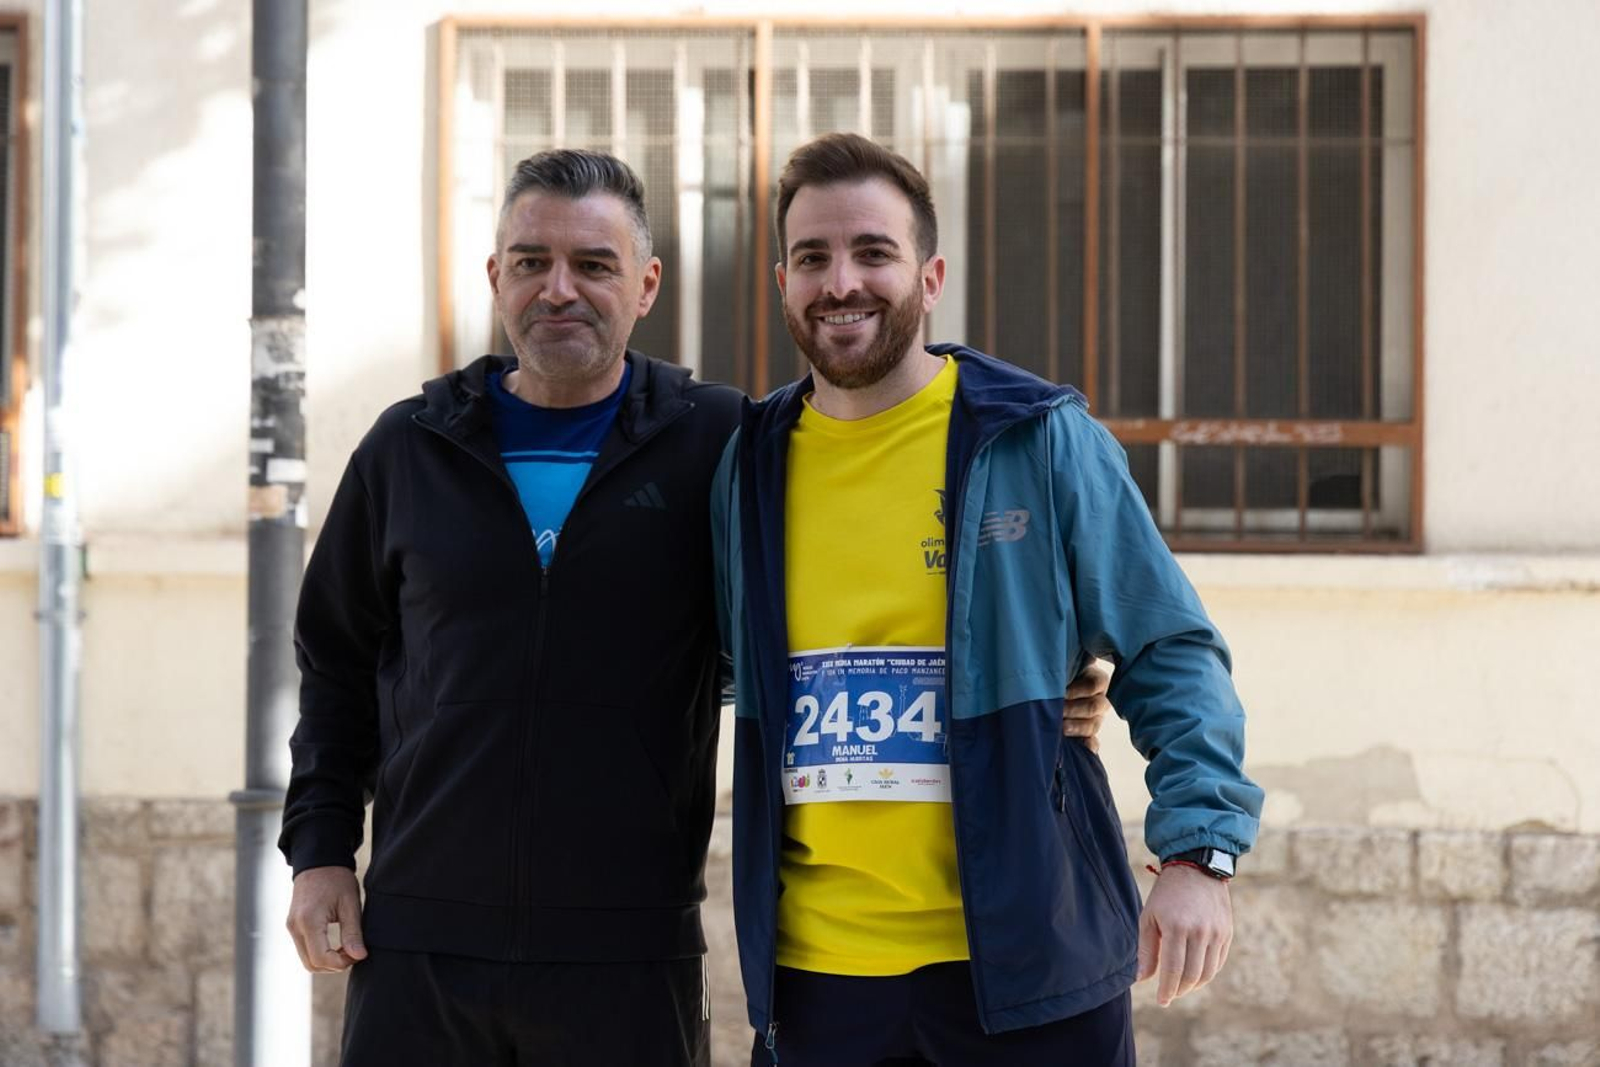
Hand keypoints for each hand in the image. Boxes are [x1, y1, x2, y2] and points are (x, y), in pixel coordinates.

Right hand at [286, 865, 367, 972]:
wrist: (318, 862)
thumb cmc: (337, 879)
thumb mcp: (350, 904)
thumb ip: (353, 932)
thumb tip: (360, 956)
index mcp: (309, 921)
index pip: (321, 958)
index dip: (341, 963)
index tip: (358, 954)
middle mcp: (295, 927)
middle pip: (312, 964)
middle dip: (334, 965)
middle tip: (354, 952)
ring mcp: (291, 927)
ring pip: (307, 960)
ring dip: (327, 961)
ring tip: (347, 948)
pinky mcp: (293, 927)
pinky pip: (305, 950)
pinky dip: (320, 953)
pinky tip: (336, 944)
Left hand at [1063, 659, 1111, 752]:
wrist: (1052, 691)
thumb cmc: (1059, 675)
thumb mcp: (1066, 665)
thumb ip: (1069, 662)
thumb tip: (1073, 652)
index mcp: (1097, 680)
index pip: (1095, 685)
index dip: (1078, 689)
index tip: (1062, 692)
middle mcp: (1100, 700)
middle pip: (1094, 706)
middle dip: (1074, 709)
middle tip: (1058, 710)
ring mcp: (1096, 719)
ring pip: (1093, 725)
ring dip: (1077, 727)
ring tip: (1061, 728)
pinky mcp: (1090, 736)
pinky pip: (1094, 744)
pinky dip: (1088, 747)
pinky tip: (1083, 748)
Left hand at [1136, 864, 1231, 1005]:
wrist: (1196, 869)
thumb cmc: (1166, 894)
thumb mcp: (1149, 917)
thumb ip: (1146, 950)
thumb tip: (1142, 979)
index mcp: (1176, 927)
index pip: (1173, 970)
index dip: (1167, 990)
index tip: (1161, 1001)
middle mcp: (1200, 931)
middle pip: (1192, 975)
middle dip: (1180, 990)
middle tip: (1170, 995)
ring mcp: (1217, 932)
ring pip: (1208, 972)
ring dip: (1194, 985)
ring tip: (1181, 986)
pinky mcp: (1227, 932)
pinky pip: (1219, 962)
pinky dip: (1207, 973)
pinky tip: (1195, 973)